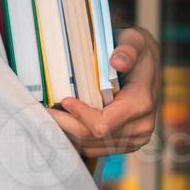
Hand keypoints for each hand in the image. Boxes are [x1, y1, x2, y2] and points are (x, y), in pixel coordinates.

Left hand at [47, 27, 159, 158]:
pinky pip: (97, 148)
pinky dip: (77, 138)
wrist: (148, 63)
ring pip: (92, 146)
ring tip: (49, 117)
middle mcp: (142, 126)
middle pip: (93, 138)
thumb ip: (127, 49)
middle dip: (65, 125)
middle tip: (42, 111)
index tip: (63, 100)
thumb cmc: (137, 50)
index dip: (79, 115)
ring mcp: (136, 138)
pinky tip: (63, 122)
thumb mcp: (134, 40)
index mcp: (141, 104)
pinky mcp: (127, 142)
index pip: (102, 124)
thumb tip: (117, 61)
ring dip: (68, 133)